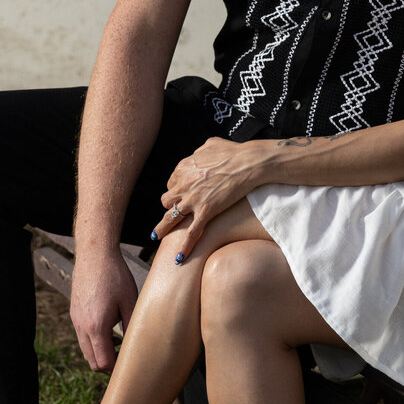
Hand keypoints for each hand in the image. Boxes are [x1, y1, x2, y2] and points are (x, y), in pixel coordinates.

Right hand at [68, 243, 137, 371]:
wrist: (94, 255)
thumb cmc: (115, 276)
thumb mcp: (130, 302)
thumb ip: (131, 328)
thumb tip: (136, 347)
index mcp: (96, 327)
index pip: (103, 362)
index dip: (117, 368)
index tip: (130, 364)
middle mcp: (82, 327)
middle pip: (92, 361)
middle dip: (108, 365)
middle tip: (125, 358)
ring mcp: (76, 321)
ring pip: (86, 350)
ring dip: (100, 353)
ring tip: (119, 343)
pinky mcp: (75, 314)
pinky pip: (82, 337)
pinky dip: (94, 342)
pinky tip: (109, 330)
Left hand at [153, 136, 273, 258]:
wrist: (248, 163)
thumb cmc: (233, 152)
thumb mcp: (210, 144)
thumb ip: (199, 152)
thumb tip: (198, 156)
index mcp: (184, 168)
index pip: (172, 182)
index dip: (177, 188)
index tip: (183, 193)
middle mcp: (184, 184)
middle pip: (167, 200)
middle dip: (171, 205)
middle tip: (176, 210)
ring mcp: (194, 200)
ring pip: (171, 217)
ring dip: (162, 227)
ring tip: (156, 236)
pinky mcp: (206, 212)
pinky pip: (192, 233)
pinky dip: (185, 247)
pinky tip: (179, 259)